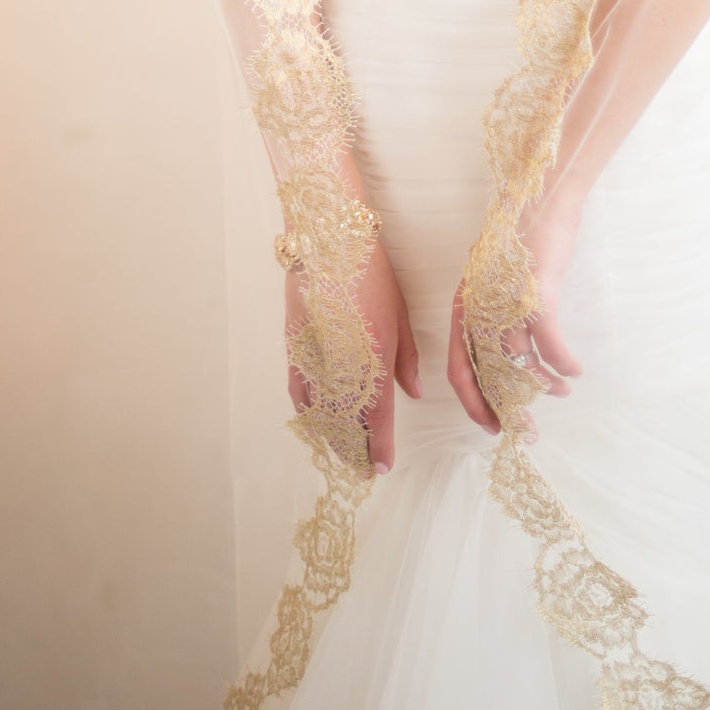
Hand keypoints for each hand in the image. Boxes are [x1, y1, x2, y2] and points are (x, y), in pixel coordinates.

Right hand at [285, 237, 420, 472]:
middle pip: (348, 425)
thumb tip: (415, 393)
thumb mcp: (399, 315)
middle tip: (362, 466)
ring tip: (342, 450)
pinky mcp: (294, 348)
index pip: (378, 420)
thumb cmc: (372, 274)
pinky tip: (313, 421)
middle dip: (356, 449)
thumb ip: (407, 359)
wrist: (329, 242)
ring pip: (322, 414)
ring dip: (332, 436)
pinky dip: (306, 411)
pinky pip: (298, 392)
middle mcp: (344, 368)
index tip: (382, 467)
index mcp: (376, 360)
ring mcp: (315, 359)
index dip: (380, 448)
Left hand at [447, 191, 586, 438]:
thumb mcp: (497, 285)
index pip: (458, 369)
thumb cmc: (521, 245)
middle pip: (487, 375)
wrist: (540, 202)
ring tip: (561, 393)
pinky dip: (563, 364)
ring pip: (520, 362)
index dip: (474, 404)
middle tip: (527, 432)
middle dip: (508, 409)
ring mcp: (505, 300)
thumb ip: (496, 319)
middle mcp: (477, 307)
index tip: (492, 427)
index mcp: (463, 307)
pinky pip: (549, 344)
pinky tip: (574, 371)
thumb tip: (510, 364)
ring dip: (543, 386)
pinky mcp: (535, 292)